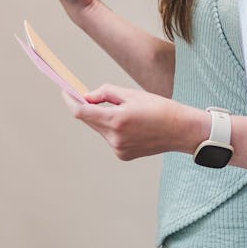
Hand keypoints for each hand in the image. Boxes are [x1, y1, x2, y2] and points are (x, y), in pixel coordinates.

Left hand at [62, 85, 201, 161]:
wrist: (180, 130)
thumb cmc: (158, 108)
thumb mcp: (132, 93)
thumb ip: (106, 94)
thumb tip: (87, 98)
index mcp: (116, 120)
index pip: (81, 112)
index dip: (70, 101)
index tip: (65, 92)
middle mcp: (114, 138)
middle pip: (90, 121)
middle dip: (88, 108)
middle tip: (90, 96)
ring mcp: (118, 149)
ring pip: (101, 129)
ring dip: (103, 118)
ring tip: (126, 111)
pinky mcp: (123, 155)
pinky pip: (111, 138)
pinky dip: (114, 129)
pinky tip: (132, 125)